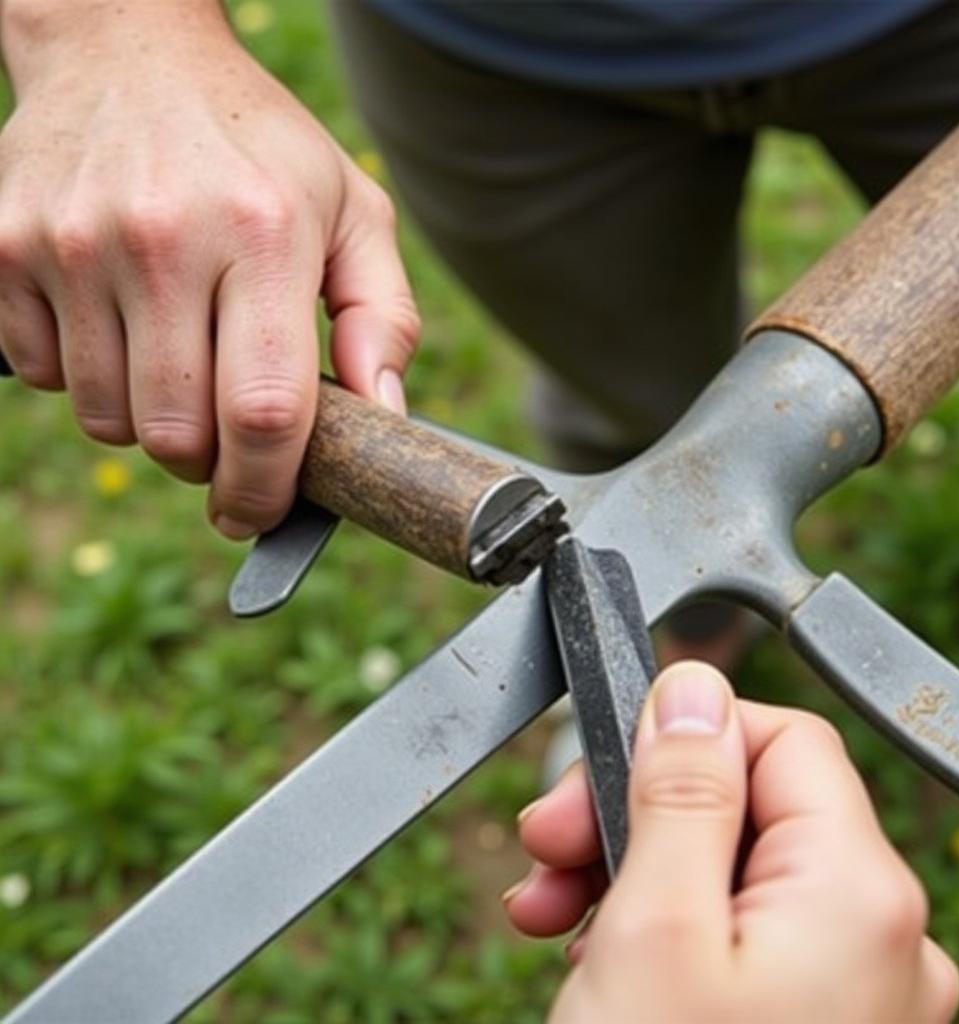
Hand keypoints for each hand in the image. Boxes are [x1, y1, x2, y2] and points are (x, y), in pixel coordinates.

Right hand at [0, 0, 418, 537]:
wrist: (127, 50)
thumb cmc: (260, 150)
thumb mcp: (352, 212)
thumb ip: (381, 315)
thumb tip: (383, 414)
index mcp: (263, 235)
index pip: (264, 411)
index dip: (264, 487)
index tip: (259, 511)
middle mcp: (162, 239)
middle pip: (178, 434)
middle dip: (208, 465)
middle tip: (225, 436)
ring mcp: (71, 243)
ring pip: (107, 419)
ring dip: (148, 422)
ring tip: (176, 365)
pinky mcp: (4, 247)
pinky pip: (42, 376)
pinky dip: (84, 378)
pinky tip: (117, 325)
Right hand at [506, 662, 958, 1022]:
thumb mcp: (652, 927)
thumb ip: (683, 789)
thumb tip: (695, 687)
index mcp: (859, 894)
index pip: (778, 740)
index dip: (677, 740)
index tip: (590, 771)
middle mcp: (878, 939)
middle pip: (747, 807)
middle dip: (633, 812)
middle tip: (544, 846)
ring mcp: (849, 993)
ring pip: (729, 872)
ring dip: (629, 872)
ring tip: (551, 917)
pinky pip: (734, 939)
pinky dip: (657, 930)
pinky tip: (595, 958)